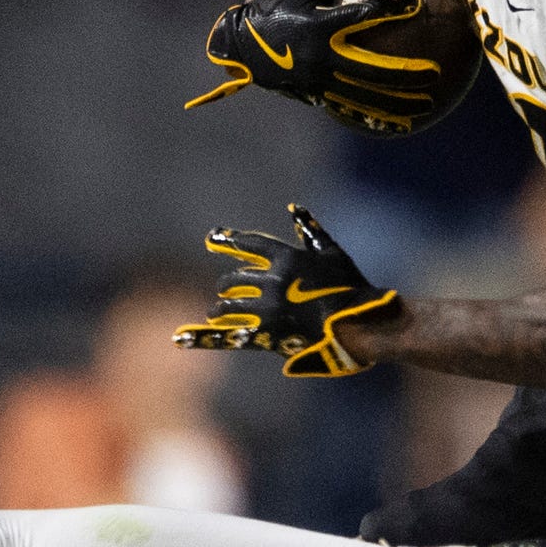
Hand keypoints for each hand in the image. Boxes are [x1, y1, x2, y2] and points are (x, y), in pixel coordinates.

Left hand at [173, 204, 399, 376]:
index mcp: (288, 258)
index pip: (251, 245)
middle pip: (235, 279)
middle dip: (228, 284)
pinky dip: (204, 337)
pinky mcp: (267, 334)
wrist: (361, 323)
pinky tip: (184, 334)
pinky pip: (230, 335)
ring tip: (218, 310)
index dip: (230, 241)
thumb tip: (294, 209)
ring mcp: (268, 308)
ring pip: (229, 305)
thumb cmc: (351, 287)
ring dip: (222, 307)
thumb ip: (311, 231)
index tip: (213, 238)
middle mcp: (273, 281)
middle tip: (225, 288)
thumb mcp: (332, 253)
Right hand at [185, 0, 432, 134]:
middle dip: (405, 72)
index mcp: (320, 27)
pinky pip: (351, 108)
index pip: (362, 16)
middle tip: (436, 73)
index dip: (390, 8)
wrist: (242, 46)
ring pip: (366, 94)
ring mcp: (321, 81)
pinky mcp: (318, 95)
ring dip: (399, 101)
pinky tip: (401, 125)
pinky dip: (376, 118)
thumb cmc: (273, 9)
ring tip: (429, 103)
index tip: (416, 2)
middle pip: (373, 68)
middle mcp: (322, 57)